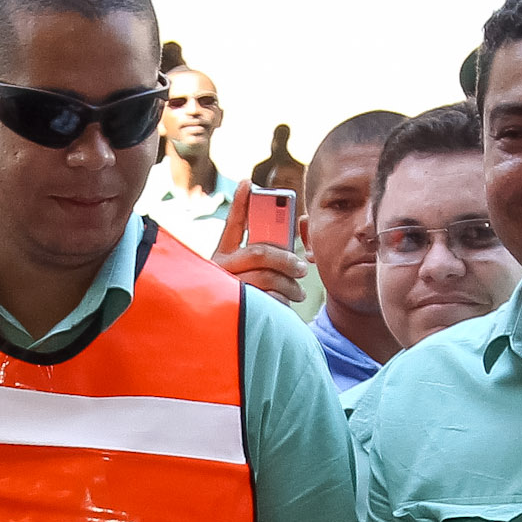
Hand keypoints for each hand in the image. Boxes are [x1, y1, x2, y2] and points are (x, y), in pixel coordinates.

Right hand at [210, 181, 307, 303]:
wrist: (228, 339)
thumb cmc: (246, 302)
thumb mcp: (249, 277)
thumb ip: (261, 260)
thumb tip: (288, 242)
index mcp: (220, 256)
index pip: (231, 224)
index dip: (240, 202)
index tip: (248, 182)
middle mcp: (219, 269)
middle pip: (260, 254)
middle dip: (287, 259)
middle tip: (302, 268)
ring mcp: (226, 288)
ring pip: (268, 277)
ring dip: (290, 285)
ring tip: (299, 292)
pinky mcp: (237, 308)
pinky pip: (269, 299)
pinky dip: (281, 302)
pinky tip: (284, 305)